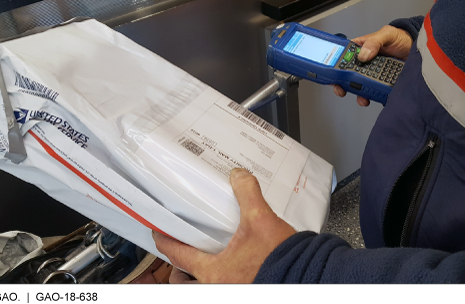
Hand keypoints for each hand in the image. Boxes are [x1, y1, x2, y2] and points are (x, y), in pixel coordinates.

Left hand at [152, 168, 296, 283]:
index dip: (164, 241)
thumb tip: (239, 176)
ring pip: (202, 284)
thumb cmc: (281, 260)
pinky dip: (220, 274)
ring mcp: (231, 287)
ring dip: (197, 274)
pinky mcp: (247, 286)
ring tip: (204, 258)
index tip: (158, 233)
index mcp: (214, 271)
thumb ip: (247, 194)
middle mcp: (218, 284)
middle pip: (183, 279)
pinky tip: (233, 262)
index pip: (177, 254)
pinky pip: (222, 283)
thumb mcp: (261, 220)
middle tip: (181, 250)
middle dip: (179, 267)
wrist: (306, 275)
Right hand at [333, 25, 412, 106]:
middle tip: (341, 89)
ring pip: (359, 85)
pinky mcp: (382, 82)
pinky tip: (372, 97)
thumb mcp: (387, 34)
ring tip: (361, 97)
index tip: (333, 74)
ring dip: (357, 93)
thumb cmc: (401, 38)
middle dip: (342, 83)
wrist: (416, 49)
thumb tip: (363, 55)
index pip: (344, 56)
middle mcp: (364, 62)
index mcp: (361, 48)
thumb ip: (374, 42)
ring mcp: (373, 73)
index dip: (335, 65)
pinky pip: (374, 90)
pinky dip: (371, 96)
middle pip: (348, 74)